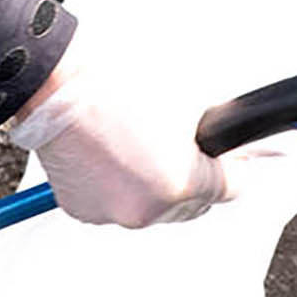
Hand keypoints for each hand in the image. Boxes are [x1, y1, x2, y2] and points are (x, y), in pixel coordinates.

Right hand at [9, 31, 233, 226]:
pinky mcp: (84, 211)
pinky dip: (117, 186)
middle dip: (191, 177)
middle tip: (177, 144)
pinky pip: (115, 205)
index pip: (231, 188)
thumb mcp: (186, 100)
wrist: (57, 82)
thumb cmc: (116, 83)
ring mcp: (112, 213)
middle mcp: (148, 209)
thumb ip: (217, 130)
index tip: (227, 156)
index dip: (231, 166)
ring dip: (153, 185)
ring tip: (136, 143)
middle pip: (193, 204)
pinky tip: (109, 153)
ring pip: (152, 207)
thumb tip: (239, 142)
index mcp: (180, 182)